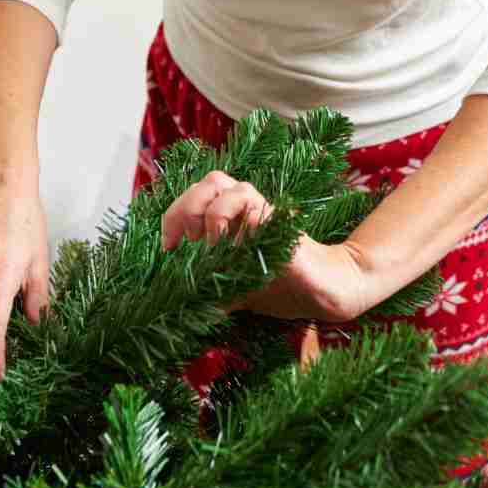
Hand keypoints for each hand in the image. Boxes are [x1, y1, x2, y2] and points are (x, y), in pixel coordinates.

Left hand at [162, 171, 378, 321]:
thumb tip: (174, 306)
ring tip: (205, 244)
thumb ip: (206, 291)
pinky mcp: (273, 216)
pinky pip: (242, 198)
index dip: (172, 219)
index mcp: (230, 217)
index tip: (168, 250)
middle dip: (181, 212)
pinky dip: (224, 218)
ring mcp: (257, 207)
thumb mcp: (230, 291)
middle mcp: (242, 206)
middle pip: (201, 183)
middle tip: (182, 246)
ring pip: (216, 181)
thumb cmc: (277, 287)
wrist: (319, 292)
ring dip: (199, 211)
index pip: (192, 197)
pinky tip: (226, 246)